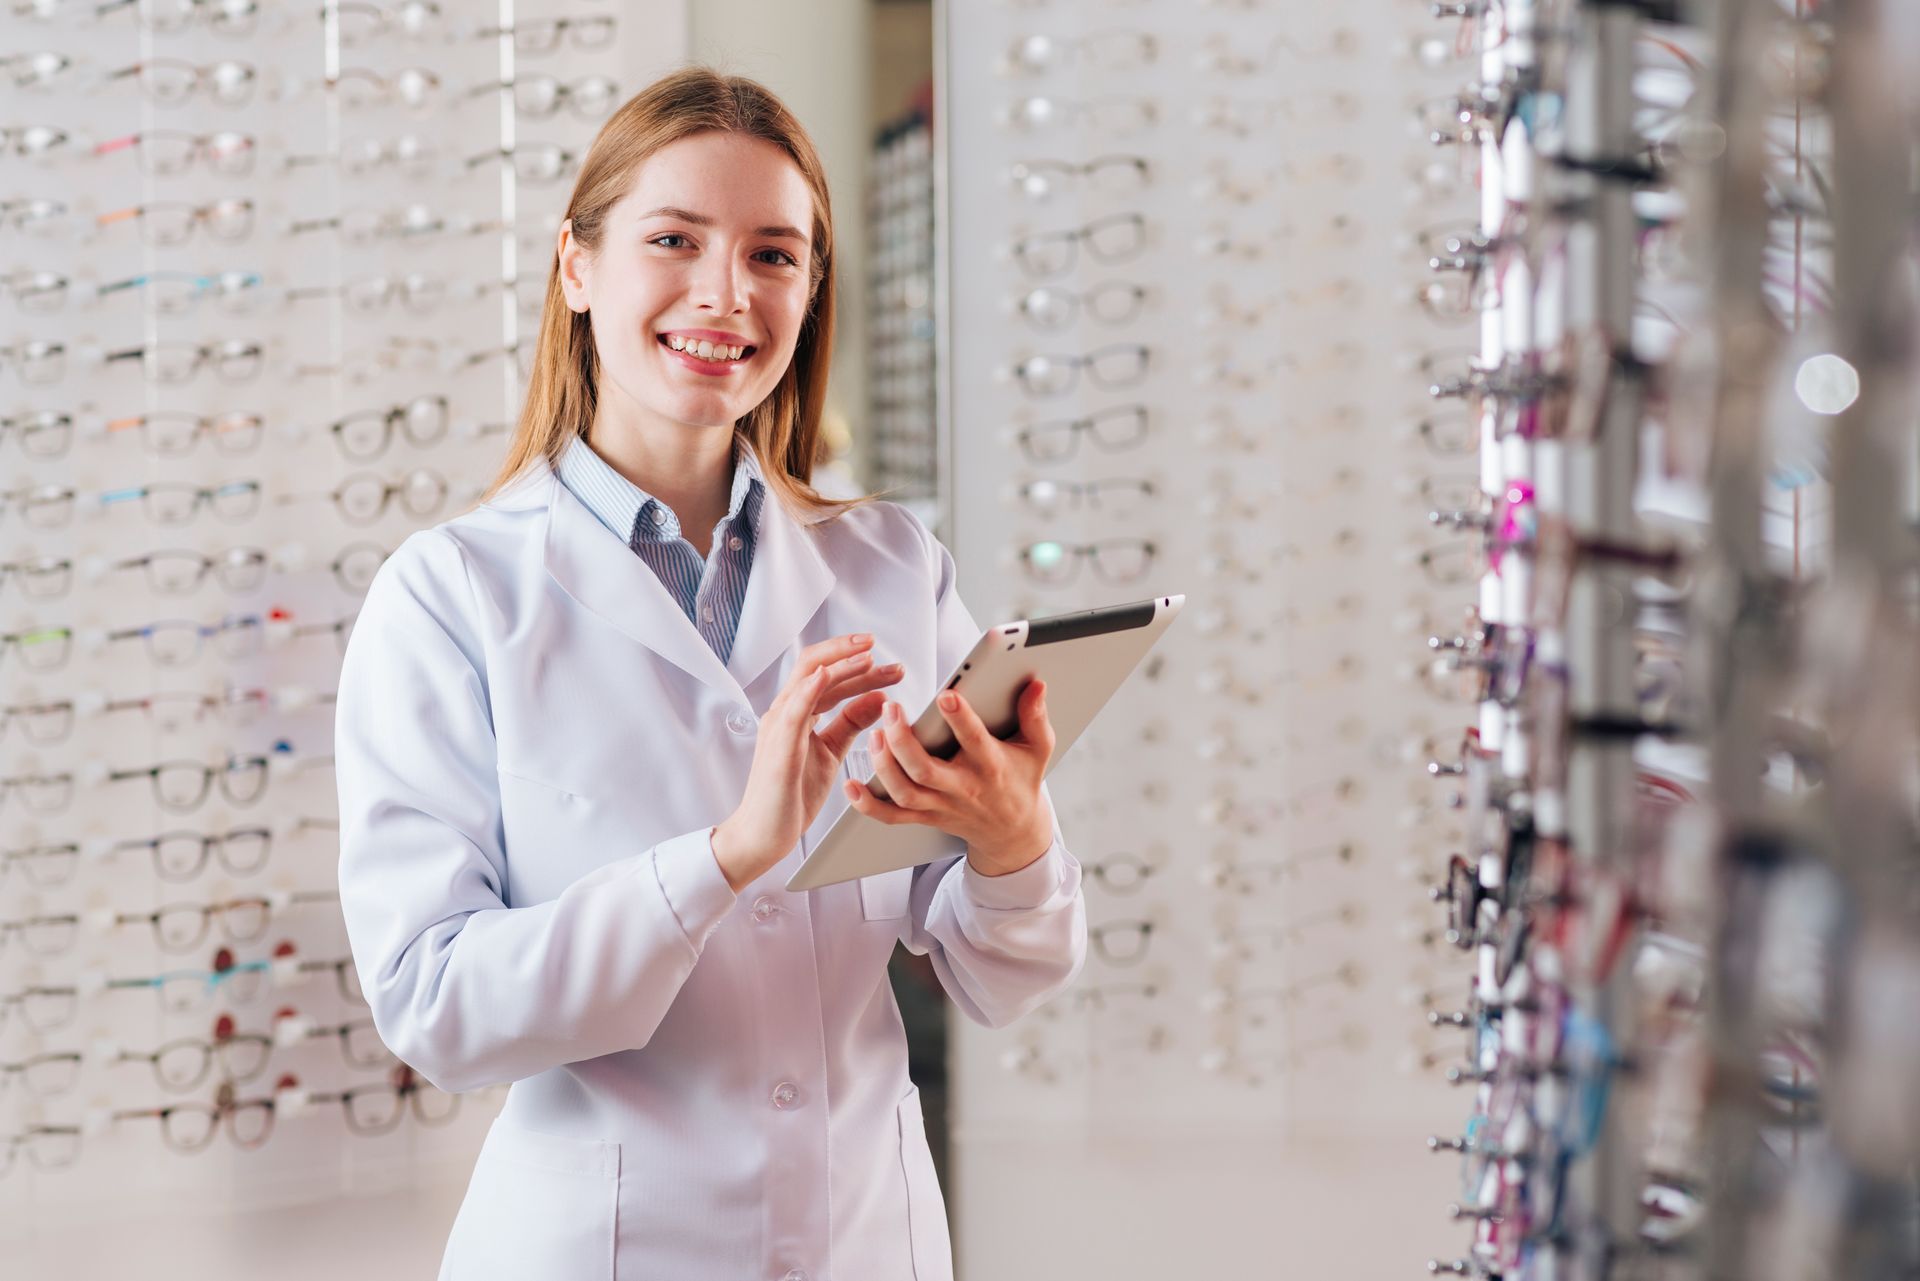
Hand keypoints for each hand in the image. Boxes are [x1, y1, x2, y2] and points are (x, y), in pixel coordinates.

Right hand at [711, 633, 902, 891]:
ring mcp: (778, 727)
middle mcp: (784, 713)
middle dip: (849, 654)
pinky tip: (827, 676)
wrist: (765, 833)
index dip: (858, 667)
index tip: (890, 666)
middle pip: (814, 667)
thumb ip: (850, 723)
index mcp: (796, 713)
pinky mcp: (778, 747)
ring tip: (868, 657)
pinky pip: (793, 711)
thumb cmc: (792, 794)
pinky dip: (810, 689)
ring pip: (806, 681)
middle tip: (882, 650)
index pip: (827, 676)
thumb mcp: (830, 752)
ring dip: (839, 666)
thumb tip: (878, 697)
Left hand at [844, 677, 1056, 876]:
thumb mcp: (1038, 749)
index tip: (947, 695)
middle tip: (891, 710)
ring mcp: (940, 805)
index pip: (975, 741)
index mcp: (991, 766)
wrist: (1012, 832)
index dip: (961, 719)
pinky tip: (851, 785)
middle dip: (904, 741)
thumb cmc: (1022, 780)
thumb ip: (1035, 717)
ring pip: (905, 792)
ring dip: (884, 765)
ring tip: (875, 734)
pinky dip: (868, 805)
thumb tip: (1036, 685)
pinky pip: (892, 817)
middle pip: (925, 770)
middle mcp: (963, 788)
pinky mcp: (925, 816)